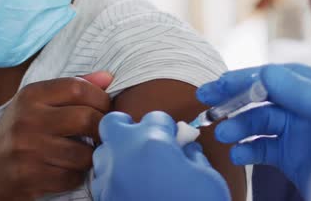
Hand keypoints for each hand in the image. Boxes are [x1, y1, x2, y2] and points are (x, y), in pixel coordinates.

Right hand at [0, 72, 112, 200]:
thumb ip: (70, 89)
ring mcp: (27, 149)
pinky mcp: (29, 177)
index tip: (106, 109)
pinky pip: (72, 177)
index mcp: (30, 96)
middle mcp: (27, 119)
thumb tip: (108, 77)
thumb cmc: (15, 135)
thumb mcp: (35, 105)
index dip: (102, 99)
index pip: (78, 88)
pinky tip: (66, 170)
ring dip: (90, 157)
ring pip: (84, 153)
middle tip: (102, 134)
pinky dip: (76, 176)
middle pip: (87, 118)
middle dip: (102, 129)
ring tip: (83, 154)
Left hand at [91, 111, 230, 200]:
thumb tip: (182, 147)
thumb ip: (191, 153)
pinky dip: (114, 177)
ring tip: (139, 166)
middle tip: (146, 139)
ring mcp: (110, 180)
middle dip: (129, 127)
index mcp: (152, 143)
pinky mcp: (104, 200)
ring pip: (102, 152)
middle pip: (114, 124)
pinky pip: (102, 179)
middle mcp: (124, 156)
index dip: (168, 127)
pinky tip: (133, 186)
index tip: (175, 137)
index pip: (156, 117)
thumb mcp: (207, 177)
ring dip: (118, 152)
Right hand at [197, 64, 310, 198]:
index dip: (245, 78)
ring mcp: (296, 131)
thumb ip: (305, 93)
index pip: (275, 76)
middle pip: (261, 96)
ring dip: (238, 126)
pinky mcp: (290, 154)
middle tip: (206, 100)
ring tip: (221, 134)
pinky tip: (237, 154)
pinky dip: (247, 149)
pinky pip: (262, 147)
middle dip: (233, 98)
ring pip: (258, 122)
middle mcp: (305, 107)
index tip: (220, 83)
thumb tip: (267, 72)